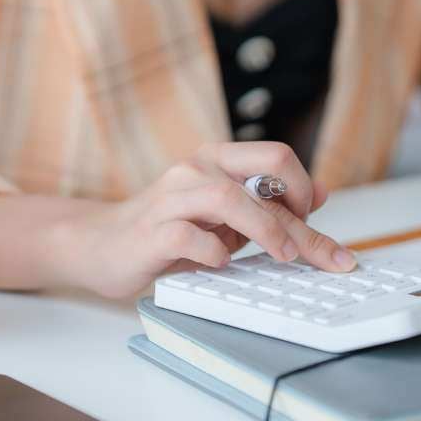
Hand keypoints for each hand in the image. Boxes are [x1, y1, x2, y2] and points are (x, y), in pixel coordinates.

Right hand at [61, 142, 356, 297]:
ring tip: (282, 256)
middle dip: (298, 212)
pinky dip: (213, 252)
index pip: (277, 157)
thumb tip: (322, 192)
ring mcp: (171, 197)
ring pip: (228, 197)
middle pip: (263, 169)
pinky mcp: (151, 231)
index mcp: (218, 159)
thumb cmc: (168, 231)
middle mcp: (196, 168)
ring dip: (265, 228)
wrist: (98, 246)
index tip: (311, 223)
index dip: (304, 189)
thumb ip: (267, 203)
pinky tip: (221, 264)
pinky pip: (189, 236)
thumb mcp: (225, 216)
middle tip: (314, 251)